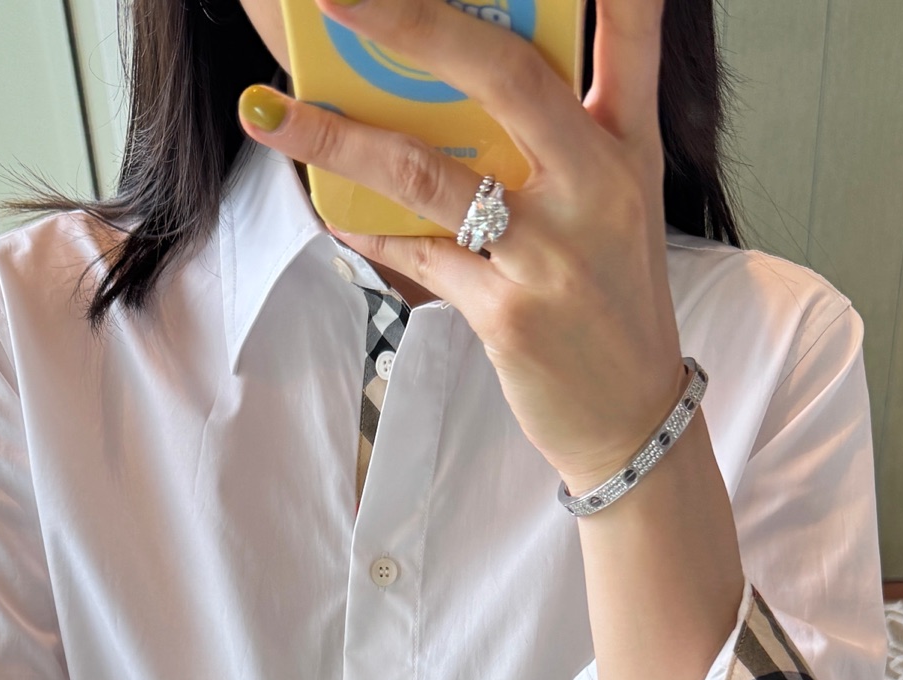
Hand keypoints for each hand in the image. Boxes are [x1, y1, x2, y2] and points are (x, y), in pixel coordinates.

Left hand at [238, 0, 682, 493]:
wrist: (630, 417)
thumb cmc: (609, 296)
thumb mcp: (613, 202)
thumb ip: (561, 133)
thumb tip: (454, 77)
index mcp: (628, 145)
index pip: (631, 32)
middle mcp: (596, 187)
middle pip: (504, 76)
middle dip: (413, 22)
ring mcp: (551, 253)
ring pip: (428, 172)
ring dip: (337, 137)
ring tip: (272, 112)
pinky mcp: (508, 314)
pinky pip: (416, 253)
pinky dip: (366, 226)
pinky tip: (328, 204)